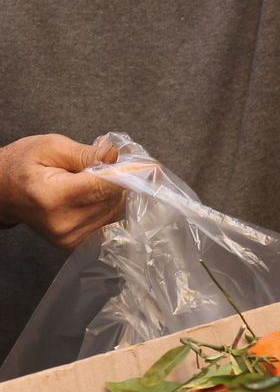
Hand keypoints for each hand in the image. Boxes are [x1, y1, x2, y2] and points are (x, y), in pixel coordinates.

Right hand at [0, 134, 123, 248]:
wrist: (0, 193)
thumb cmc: (22, 165)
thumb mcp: (50, 147)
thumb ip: (86, 153)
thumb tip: (116, 156)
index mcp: (54, 196)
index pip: (105, 187)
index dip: (131, 175)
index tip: (152, 167)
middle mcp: (64, 222)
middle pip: (114, 199)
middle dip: (122, 180)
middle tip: (114, 164)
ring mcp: (69, 238)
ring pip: (116, 212)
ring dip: (117, 193)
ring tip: (96, 178)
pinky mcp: (75, 244)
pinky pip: (109, 222)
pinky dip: (110, 205)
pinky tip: (98, 194)